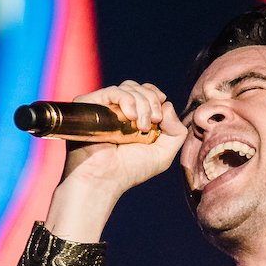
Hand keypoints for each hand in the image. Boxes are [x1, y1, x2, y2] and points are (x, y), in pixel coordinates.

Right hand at [45, 81, 186, 241]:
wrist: (104, 179)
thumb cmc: (130, 169)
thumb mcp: (164, 152)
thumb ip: (177, 131)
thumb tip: (168, 105)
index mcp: (133, 116)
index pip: (147, 91)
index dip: (157, 97)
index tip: (160, 118)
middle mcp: (117, 109)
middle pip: (140, 87)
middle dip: (152, 102)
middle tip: (151, 124)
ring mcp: (103, 106)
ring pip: (129, 87)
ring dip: (142, 103)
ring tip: (141, 126)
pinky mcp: (89, 104)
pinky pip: (113, 91)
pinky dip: (128, 100)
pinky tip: (131, 117)